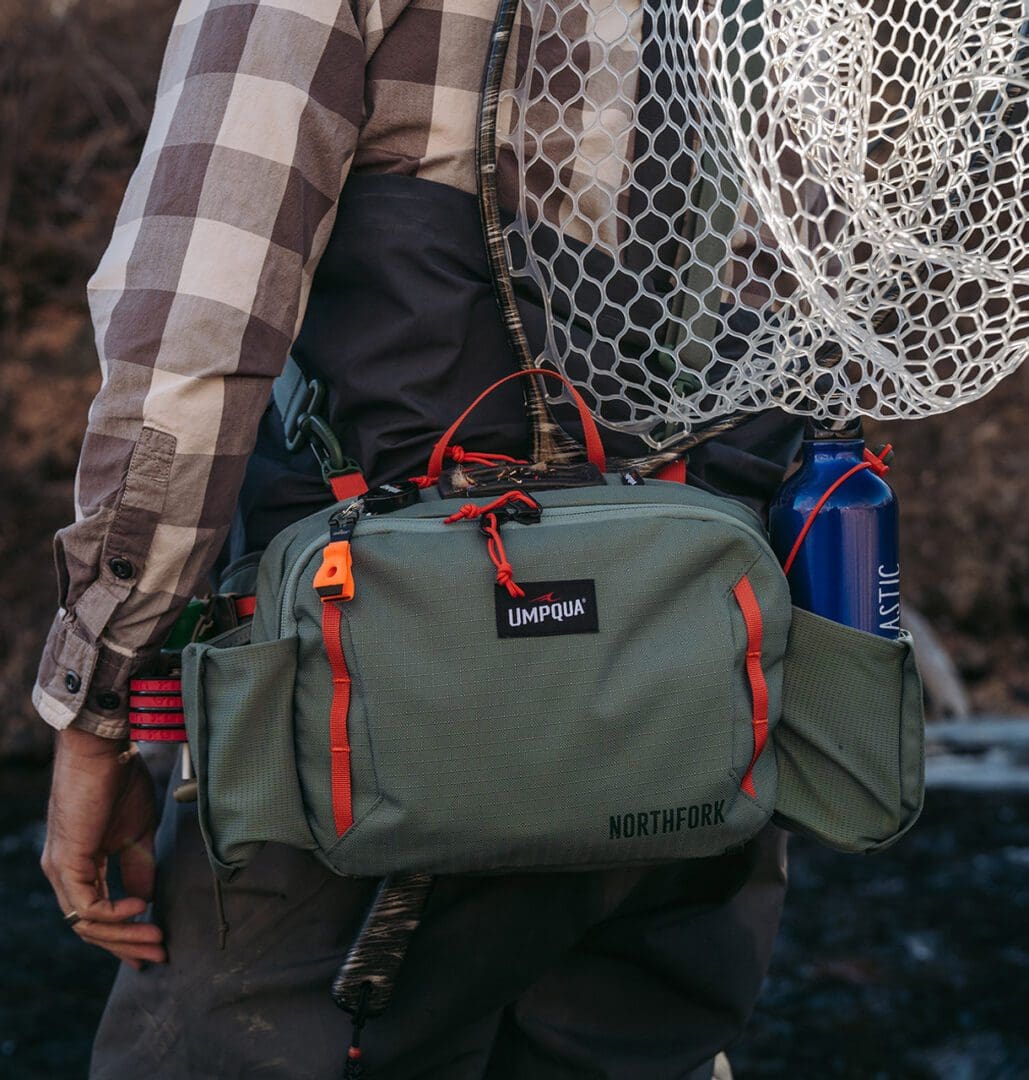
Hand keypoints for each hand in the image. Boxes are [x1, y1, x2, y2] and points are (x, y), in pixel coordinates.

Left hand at [41, 727, 166, 968]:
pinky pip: (86, 905)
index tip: (153, 947)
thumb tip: (149, 898)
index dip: (124, 935)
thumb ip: (139, 867)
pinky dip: (114, 913)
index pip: (96, 913)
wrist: (104, 750)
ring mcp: (61, 869)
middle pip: (90, 927)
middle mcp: (64, 873)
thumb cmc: (121, 781)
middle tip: (158, 956)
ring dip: (124, 935)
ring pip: (86, 923)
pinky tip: (140, 907)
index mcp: (79, 865)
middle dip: (126, 945)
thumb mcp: (137, 832)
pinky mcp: (66, 861)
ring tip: (156, 937)